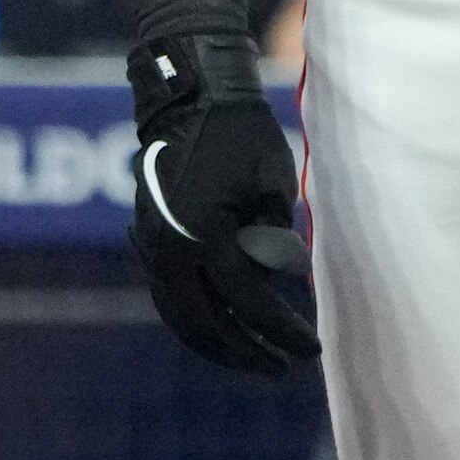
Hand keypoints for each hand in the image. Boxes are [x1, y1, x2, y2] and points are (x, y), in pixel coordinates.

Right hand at [127, 32, 318, 374]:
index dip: (284, 331)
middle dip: (246, 352)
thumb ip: (275, 241)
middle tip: (282, 365)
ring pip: (180, 317)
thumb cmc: (240, 132)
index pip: (249, 303)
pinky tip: (223, 327)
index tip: (314, 348)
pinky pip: (168, 296)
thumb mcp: (272, 184)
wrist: (188, 95)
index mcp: (204, 234)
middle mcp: (169, 248)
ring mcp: (150, 245)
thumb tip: (278, 283)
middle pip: (207, 325)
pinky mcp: (146, 239)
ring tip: (253, 356)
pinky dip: (195, 320)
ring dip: (217, 342)